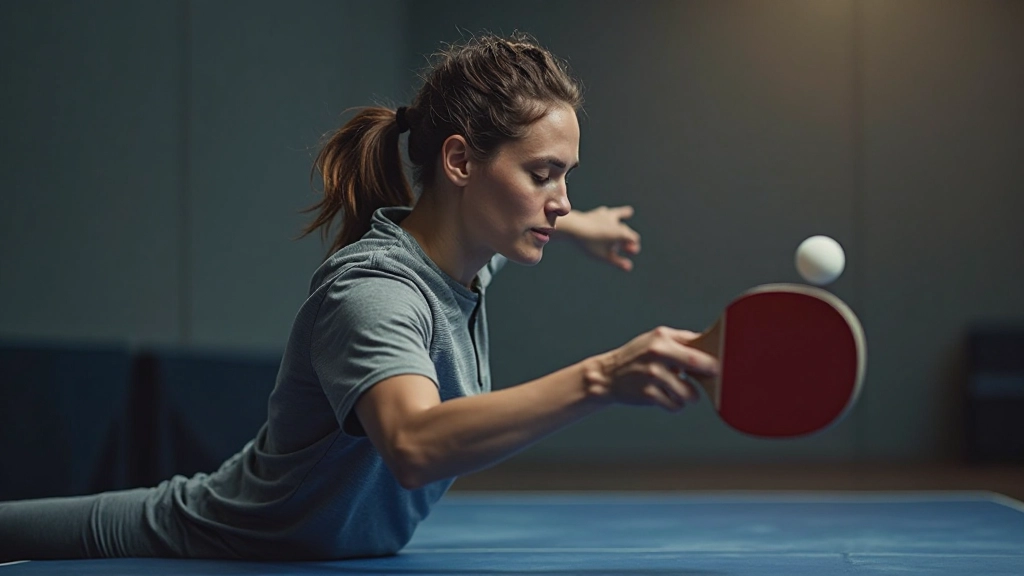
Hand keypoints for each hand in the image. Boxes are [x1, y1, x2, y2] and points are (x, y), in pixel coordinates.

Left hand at [556, 206, 640, 270]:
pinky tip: (605, 211)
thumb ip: (617, 261)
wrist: (575, 227)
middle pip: (626, 230)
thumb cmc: (590, 243)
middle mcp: (617, 223)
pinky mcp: (597, 213)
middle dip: (627, 238)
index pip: (634, 239)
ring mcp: (607, 216)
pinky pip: (605, 212)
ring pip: (618, 214)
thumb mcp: (604, 255)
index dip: (634, 246)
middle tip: (627, 247)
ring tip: (629, 212)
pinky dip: (607, 213)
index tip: (632, 251)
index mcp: (622, 233)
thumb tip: (629, 267)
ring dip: (624, 214)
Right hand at [587, 327, 719, 411]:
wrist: (608, 375)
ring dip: (687, 395)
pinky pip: (676, 406)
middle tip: (712, 380)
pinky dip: (674, 404)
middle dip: (709, 376)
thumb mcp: (657, 339)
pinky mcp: (649, 394)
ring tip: (677, 388)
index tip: (720, 367)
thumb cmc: (637, 356)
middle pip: (700, 365)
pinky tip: (665, 395)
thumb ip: (683, 341)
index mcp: (662, 338)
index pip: (699, 347)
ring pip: (690, 393)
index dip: (713, 359)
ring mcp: (653, 375)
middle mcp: (657, 354)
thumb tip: (714, 346)